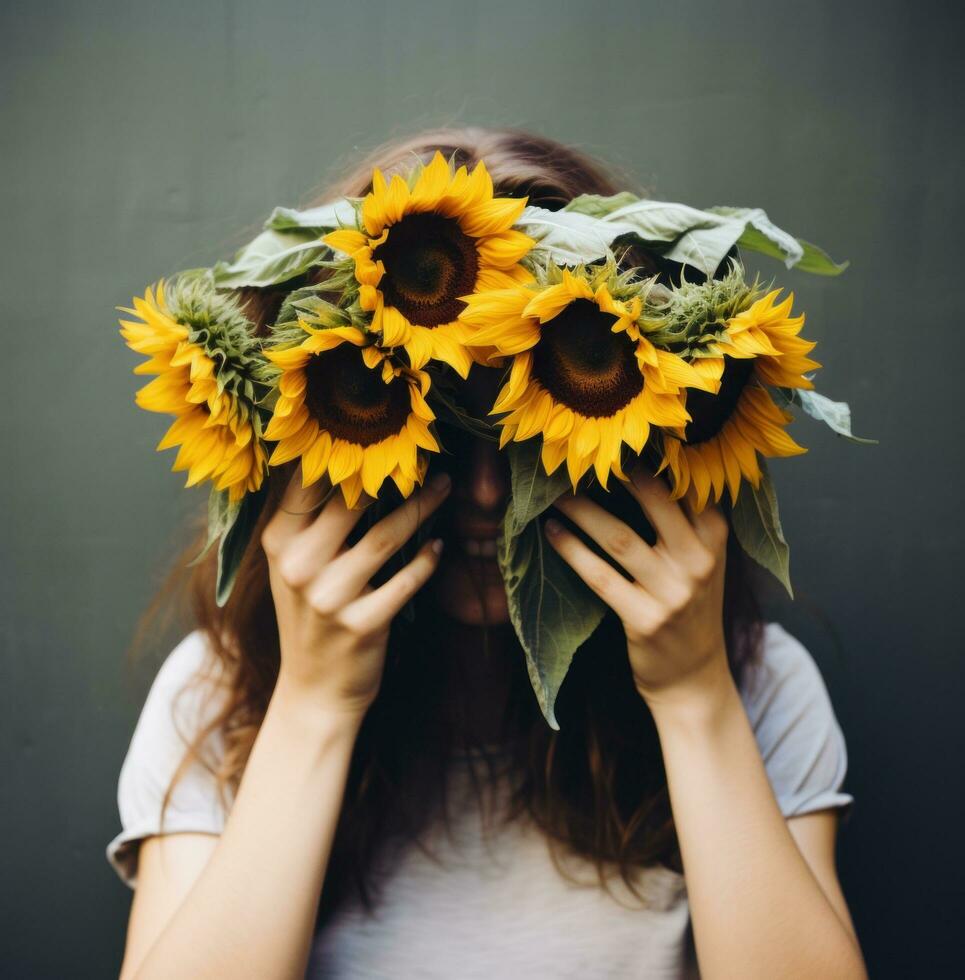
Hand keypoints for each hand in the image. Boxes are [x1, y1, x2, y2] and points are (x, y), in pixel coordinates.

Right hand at [260, 467, 450, 721]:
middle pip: (354, 500)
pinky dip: (427, 560)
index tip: (385, 428)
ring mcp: (328, 598)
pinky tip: (439, 544)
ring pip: (386, 536)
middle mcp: (298, 565)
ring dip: (422, 508)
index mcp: (279, 541)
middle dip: (396, 473)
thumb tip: (351, 457)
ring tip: (445, 487)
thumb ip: (314, 520)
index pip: (310, 480)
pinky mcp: (360, 625)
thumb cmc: (311, 617)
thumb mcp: (296, 567)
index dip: (349, 451)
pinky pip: (405, 581)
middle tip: (428, 452)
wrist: (314, 691)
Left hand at [544, 466, 731, 714]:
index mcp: (716, 536)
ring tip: (552, 493)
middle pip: (653, 499)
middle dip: (613, 471)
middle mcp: (700, 560)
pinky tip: (551, 533)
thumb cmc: (689, 605)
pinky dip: (571, 550)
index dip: (650, 455)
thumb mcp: (704, 558)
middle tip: (577, 452)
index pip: (685, 483)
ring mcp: (673, 592)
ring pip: (618, 536)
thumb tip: (639, 461)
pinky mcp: (644, 619)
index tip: (615, 433)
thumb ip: (684, 517)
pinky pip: (599, 576)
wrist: (694, 677)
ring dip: (580, 510)